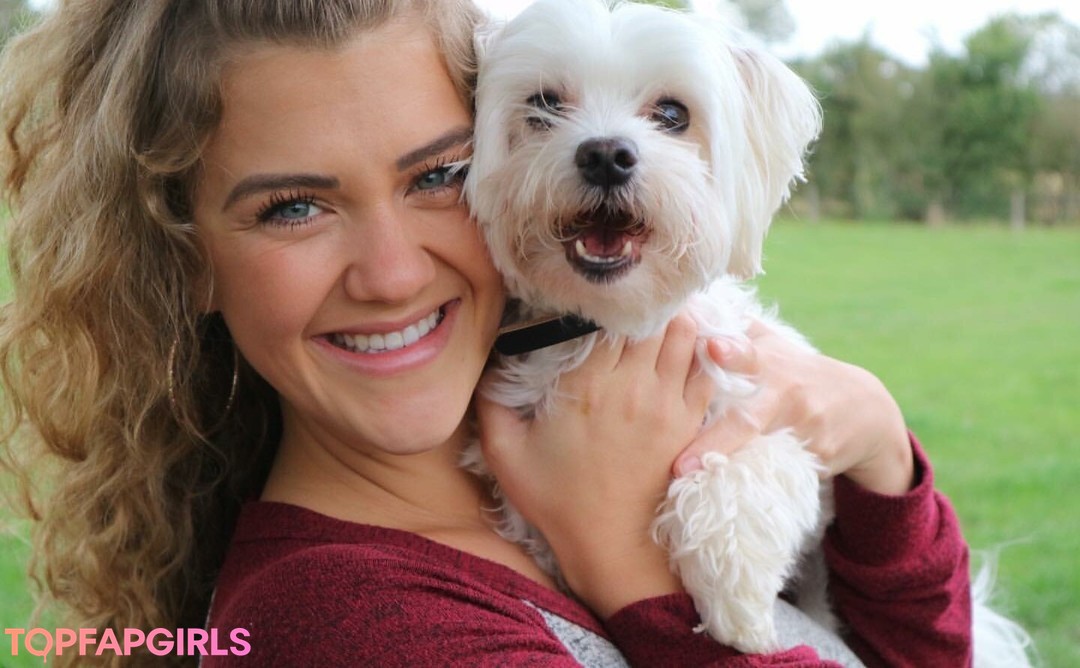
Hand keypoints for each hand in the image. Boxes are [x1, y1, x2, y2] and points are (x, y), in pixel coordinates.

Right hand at [477, 315, 713, 616]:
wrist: (610, 544)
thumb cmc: (555, 499)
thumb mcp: (504, 453)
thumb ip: (489, 404)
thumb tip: (483, 366)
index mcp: (587, 385)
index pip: (607, 314)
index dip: (603, 296)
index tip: (592, 292)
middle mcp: (631, 386)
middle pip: (653, 314)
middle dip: (643, 300)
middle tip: (629, 296)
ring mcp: (665, 403)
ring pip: (685, 334)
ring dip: (674, 318)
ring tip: (657, 314)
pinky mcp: (688, 423)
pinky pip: (706, 370)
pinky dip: (699, 351)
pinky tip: (683, 348)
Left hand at [674, 321, 913, 494]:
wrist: (864, 411)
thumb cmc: (799, 375)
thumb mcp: (778, 347)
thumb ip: (738, 330)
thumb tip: (695, 305)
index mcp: (773, 365)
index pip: (751, 355)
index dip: (733, 352)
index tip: (712, 346)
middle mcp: (787, 398)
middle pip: (748, 421)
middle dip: (716, 442)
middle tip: (680, 464)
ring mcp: (802, 434)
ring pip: (758, 455)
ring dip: (724, 470)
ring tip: (685, 485)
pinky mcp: (813, 463)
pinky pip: (773, 475)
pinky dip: (747, 483)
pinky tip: (717, 495)